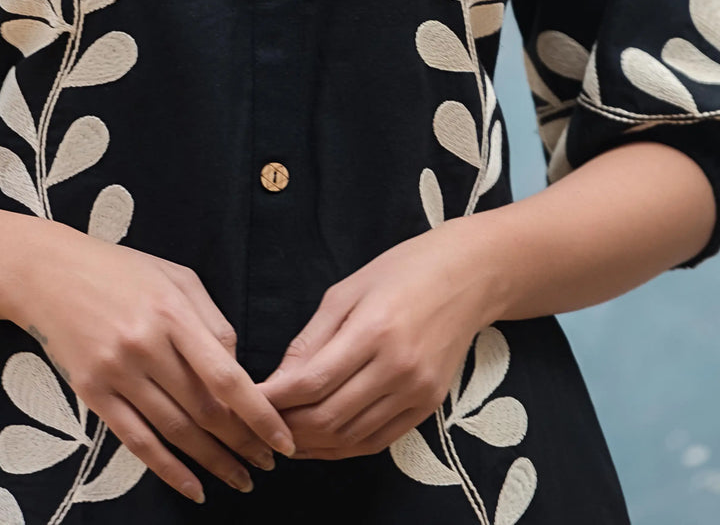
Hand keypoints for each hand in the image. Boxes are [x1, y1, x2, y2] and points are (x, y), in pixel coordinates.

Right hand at [10, 223, 294, 503]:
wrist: (48, 273)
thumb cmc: (121, 270)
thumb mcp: (175, 276)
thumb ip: (212, 320)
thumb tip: (238, 368)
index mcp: (173, 312)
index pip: (227, 376)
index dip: (259, 414)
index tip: (283, 439)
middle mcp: (146, 345)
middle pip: (204, 411)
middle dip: (242, 443)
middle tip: (267, 463)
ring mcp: (116, 372)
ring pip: (175, 431)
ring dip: (213, 462)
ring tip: (240, 478)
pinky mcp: (92, 394)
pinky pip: (136, 442)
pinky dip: (168, 471)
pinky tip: (194, 487)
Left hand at [259, 222, 495, 459]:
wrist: (469, 276)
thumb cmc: (403, 271)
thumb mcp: (348, 290)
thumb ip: (312, 339)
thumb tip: (278, 381)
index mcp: (374, 330)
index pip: (311, 382)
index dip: (274, 398)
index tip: (249, 400)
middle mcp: (398, 368)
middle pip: (328, 417)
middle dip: (287, 425)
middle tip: (261, 421)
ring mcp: (417, 391)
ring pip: (351, 437)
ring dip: (312, 443)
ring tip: (285, 435)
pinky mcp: (429, 406)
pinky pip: (378, 441)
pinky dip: (345, 448)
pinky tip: (322, 441)